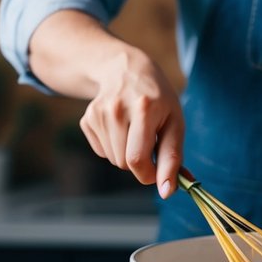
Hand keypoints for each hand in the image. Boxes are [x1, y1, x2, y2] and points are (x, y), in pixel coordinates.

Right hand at [79, 46, 183, 198]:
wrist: (126, 69)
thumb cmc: (158, 100)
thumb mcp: (174, 123)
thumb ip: (173, 158)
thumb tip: (167, 191)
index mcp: (144, 109)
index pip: (137, 160)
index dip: (148, 175)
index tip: (157, 172)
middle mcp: (117, 109)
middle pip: (124, 163)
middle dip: (140, 163)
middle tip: (149, 143)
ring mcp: (98, 113)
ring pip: (113, 160)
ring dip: (127, 155)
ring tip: (135, 132)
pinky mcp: (87, 118)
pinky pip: (102, 152)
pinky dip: (114, 147)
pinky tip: (120, 127)